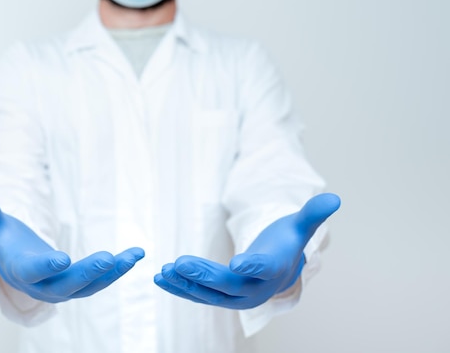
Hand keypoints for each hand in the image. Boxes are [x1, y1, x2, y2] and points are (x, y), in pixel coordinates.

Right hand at [0, 183, 144, 302]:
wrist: (19, 266)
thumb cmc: (9, 243)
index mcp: (23, 270)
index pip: (35, 270)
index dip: (47, 265)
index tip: (63, 258)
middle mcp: (45, 286)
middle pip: (69, 283)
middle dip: (90, 272)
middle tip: (109, 258)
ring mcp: (65, 289)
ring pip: (91, 285)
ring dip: (113, 272)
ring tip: (134, 255)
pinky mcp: (81, 285)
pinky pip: (102, 280)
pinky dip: (118, 269)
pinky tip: (135, 255)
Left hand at [154, 193, 340, 308]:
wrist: (279, 268)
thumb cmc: (285, 243)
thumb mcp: (298, 225)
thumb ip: (312, 213)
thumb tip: (335, 198)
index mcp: (276, 269)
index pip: (265, 269)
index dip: (252, 266)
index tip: (237, 264)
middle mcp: (256, 289)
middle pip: (229, 285)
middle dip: (204, 276)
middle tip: (180, 263)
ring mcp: (237, 297)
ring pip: (209, 294)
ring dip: (186, 284)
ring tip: (164, 271)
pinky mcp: (220, 297)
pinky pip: (198, 294)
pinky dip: (180, 287)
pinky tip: (161, 278)